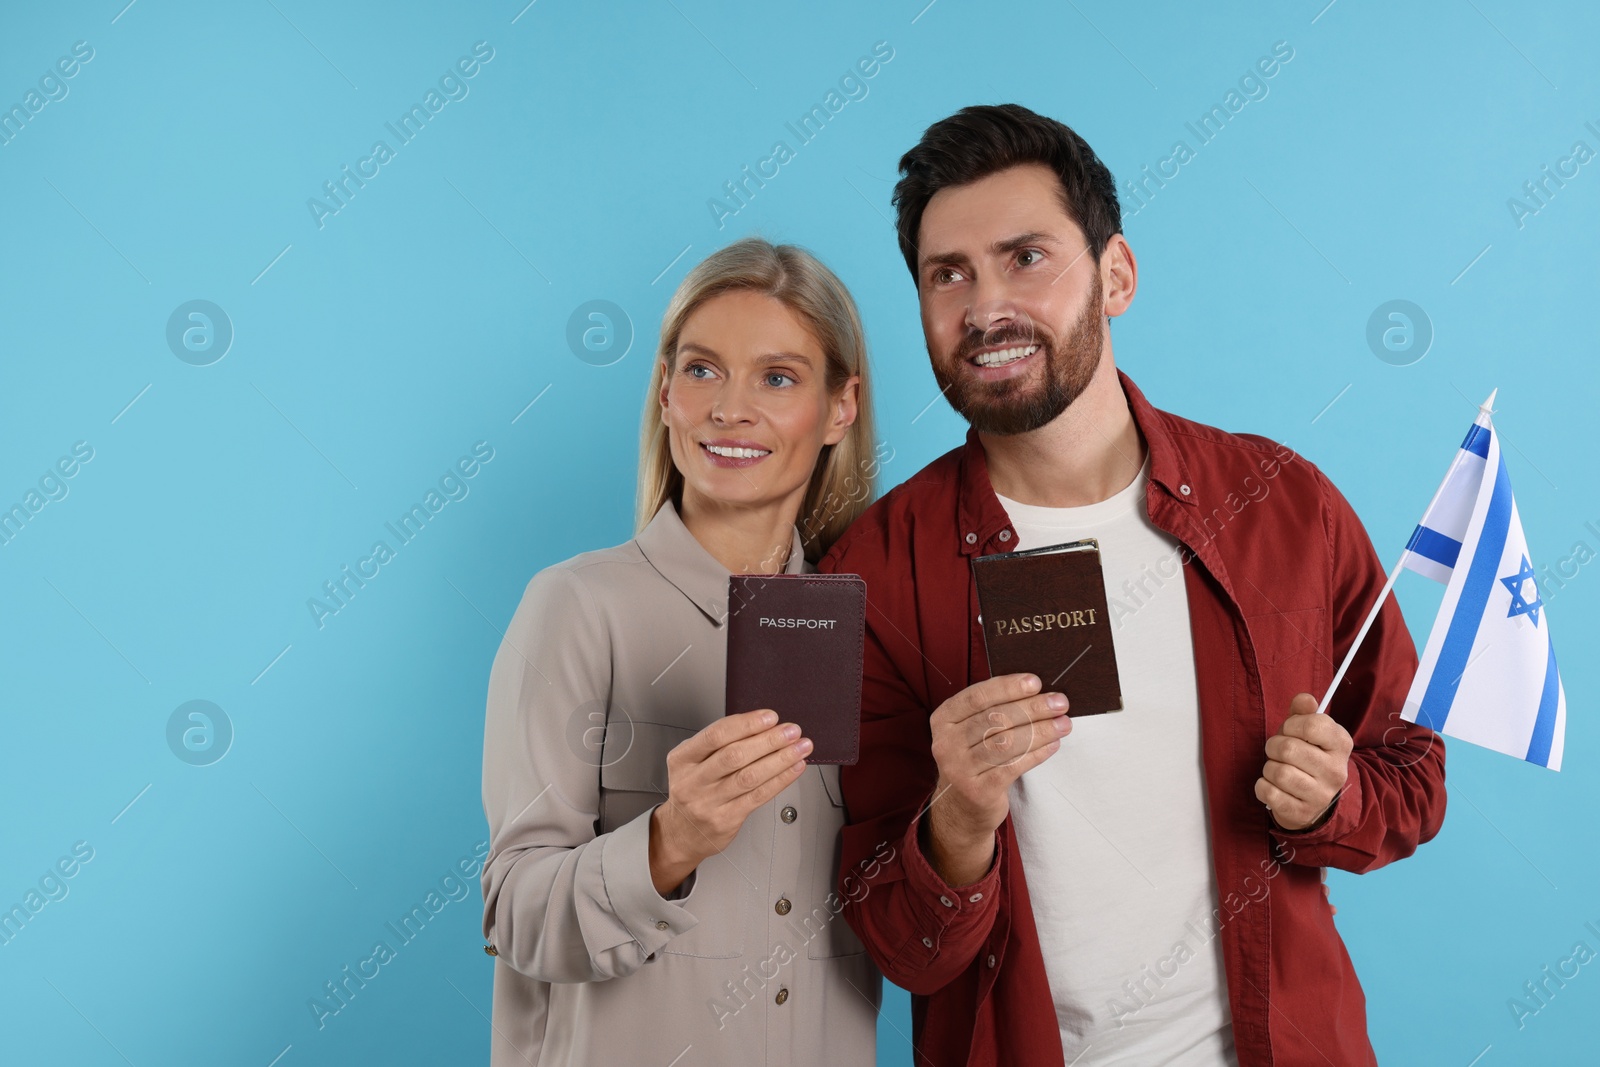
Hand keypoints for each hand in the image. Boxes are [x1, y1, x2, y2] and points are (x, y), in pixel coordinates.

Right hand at [647, 708, 810, 894]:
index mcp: (682, 759)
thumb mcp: (693, 762)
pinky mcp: (726, 820)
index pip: (715, 735)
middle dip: (768, 740)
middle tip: (791, 731)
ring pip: (749, 777)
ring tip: (799, 748)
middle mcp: (692, 781)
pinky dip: (780, 780)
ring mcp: (708, 803)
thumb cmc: (693, 790)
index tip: (770, 717)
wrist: (682, 833)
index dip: (746, 724)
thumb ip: (720, 744)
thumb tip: (762, 725)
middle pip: (734, 756)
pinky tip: (793, 768)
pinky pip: (758, 796)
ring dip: (780, 759)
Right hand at [925, 673, 1069, 884]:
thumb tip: (1036, 691)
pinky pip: (1013, 767)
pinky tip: (1053, 745)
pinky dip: (1037, 754)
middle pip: (995, 719)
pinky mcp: (978, 791)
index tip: (1035, 682)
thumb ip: (992, 710)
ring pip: (1006, 743)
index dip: (1007, 687)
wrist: (961, 808)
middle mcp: (946, 743)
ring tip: (1064, 723)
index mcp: (944, 719)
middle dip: (1032, 708)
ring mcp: (959, 769)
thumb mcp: (971, 732)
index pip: (977, 697)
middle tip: (1060, 702)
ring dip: (1041, 730)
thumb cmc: (975, 759)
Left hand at [1255, 693, 1351, 831]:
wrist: (1311, 800)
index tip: (1290, 730)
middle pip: (1289, 748)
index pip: (1313, 725)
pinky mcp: (1303, 813)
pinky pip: (1269, 793)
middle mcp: (1336, 771)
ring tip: (1277, 769)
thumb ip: (1303, 712)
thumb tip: (1304, 698)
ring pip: (1279, 772)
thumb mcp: (1305, 731)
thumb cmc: (1304, 757)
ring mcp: (1321, 795)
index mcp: (1341, 744)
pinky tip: (1272, 786)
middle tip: (1277, 752)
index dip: (1292, 724)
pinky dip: (1262, 787)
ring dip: (1269, 768)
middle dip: (1273, 746)